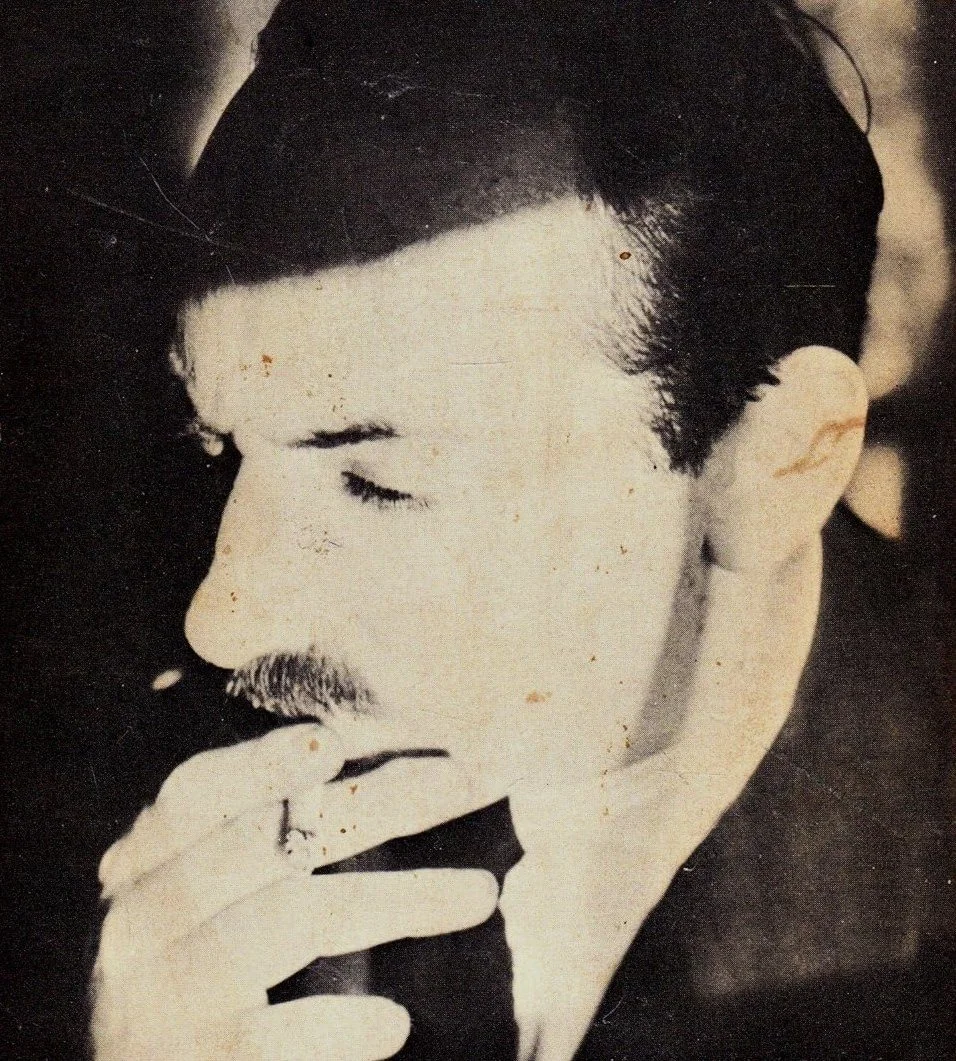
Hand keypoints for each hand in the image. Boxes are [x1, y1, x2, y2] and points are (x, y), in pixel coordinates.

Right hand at [93, 724, 497, 1059]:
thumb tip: (370, 765)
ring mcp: (159, 1002)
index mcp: (144, 871)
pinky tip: (395, 1023)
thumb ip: (264, 845)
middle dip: (378, 803)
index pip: (194, 795)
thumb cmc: (206, 980)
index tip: (334, 743)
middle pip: (268, 841)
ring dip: (401, 899)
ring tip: (484, 893)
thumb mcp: (212, 902)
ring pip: (292, 920)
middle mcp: (140, 927)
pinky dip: (338, 1027)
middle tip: (467, 780)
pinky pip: (272, 1039)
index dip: (260, 763)